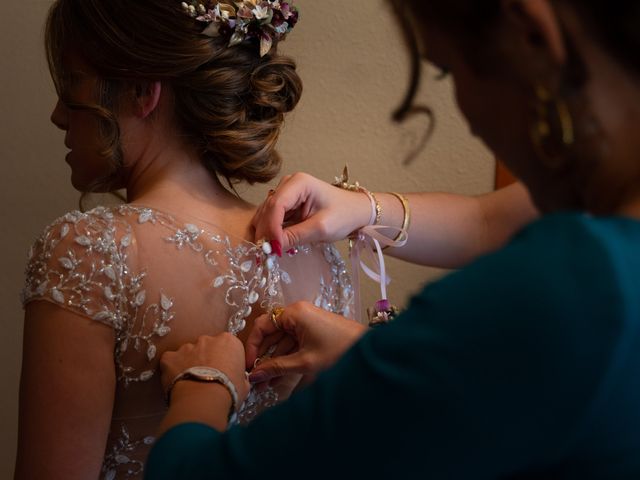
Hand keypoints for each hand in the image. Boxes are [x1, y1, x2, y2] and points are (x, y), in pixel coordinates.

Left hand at [160, 333, 250, 406]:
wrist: (204, 401)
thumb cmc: (228, 392)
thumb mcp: (243, 384)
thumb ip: (239, 375)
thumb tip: (236, 379)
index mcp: (229, 342)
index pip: (228, 347)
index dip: (226, 361)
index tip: (225, 373)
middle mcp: (208, 339)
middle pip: (208, 347)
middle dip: (207, 360)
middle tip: (208, 379)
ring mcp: (187, 347)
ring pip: (188, 353)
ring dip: (190, 364)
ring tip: (192, 383)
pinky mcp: (170, 357)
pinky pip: (170, 360)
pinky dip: (172, 369)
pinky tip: (177, 382)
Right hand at [245, 302, 367, 385]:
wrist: (369, 350)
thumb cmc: (339, 350)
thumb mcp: (305, 362)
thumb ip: (277, 368)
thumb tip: (254, 377)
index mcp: (294, 313)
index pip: (262, 325)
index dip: (252, 346)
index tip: (248, 366)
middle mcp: (298, 314)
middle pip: (271, 334)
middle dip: (262, 357)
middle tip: (254, 379)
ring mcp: (306, 323)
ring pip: (281, 341)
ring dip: (273, 361)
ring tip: (264, 384)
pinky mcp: (313, 332)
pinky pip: (293, 344)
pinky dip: (285, 359)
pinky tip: (277, 377)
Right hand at [251, 172, 371, 250]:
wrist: (355, 211)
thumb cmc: (344, 215)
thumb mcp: (321, 228)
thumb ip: (295, 236)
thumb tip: (272, 247)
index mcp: (299, 183)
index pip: (276, 205)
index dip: (271, 227)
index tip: (272, 247)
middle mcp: (288, 184)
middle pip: (268, 209)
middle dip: (266, 231)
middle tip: (267, 253)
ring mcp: (285, 193)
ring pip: (266, 214)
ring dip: (266, 232)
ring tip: (271, 250)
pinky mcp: (286, 204)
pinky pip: (272, 218)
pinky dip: (271, 231)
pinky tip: (274, 243)